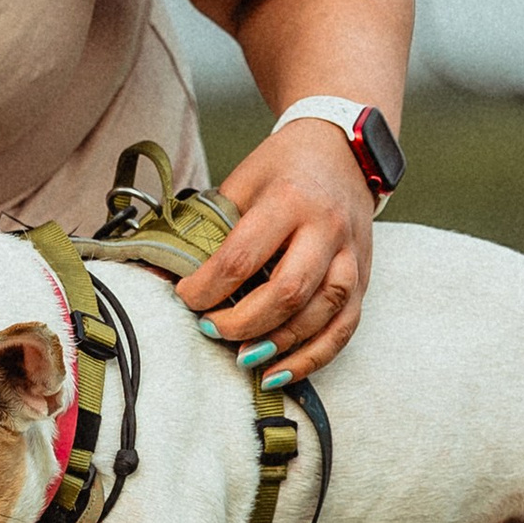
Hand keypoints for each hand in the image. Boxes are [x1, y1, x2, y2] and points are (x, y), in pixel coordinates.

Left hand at [176, 119, 373, 384]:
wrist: (341, 149)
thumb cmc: (282, 168)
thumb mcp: (241, 181)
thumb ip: (209, 226)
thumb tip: (159, 269)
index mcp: (289, 199)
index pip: (243, 256)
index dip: (208, 287)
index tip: (184, 297)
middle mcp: (327, 228)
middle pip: (288, 291)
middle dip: (243, 322)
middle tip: (209, 330)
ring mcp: (351, 256)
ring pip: (323, 314)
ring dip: (279, 345)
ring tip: (243, 359)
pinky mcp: (364, 278)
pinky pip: (345, 327)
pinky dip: (313, 357)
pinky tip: (281, 373)